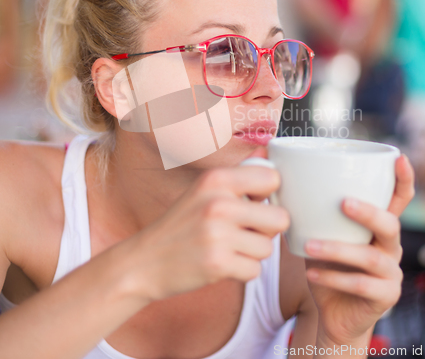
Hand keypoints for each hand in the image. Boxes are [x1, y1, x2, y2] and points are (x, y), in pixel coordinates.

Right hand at [122, 149, 289, 302]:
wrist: (144, 260)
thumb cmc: (181, 224)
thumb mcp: (203, 189)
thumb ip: (238, 174)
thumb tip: (267, 153)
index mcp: (216, 178)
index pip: (273, 179)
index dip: (269, 195)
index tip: (255, 203)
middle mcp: (218, 203)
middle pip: (280, 218)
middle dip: (267, 229)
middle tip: (246, 231)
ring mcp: (218, 234)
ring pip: (268, 248)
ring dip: (252, 252)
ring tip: (228, 247)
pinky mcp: (217, 263)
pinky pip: (255, 270)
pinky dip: (242, 270)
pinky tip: (223, 263)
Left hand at [304, 154, 414, 343]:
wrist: (335, 312)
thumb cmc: (327, 264)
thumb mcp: (320, 234)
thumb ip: (311, 211)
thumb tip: (278, 177)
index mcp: (378, 226)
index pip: (398, 199)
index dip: (403, 179)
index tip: (399, 157)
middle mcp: (390, 246)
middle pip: (391, 224)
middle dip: (368, 211)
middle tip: (342, 202)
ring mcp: (391, 273)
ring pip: (372, 257)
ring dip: (338, 249)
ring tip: (309, 246)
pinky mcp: (385, 297)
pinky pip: (361, 285)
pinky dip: (333, 277)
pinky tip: (311, 273)